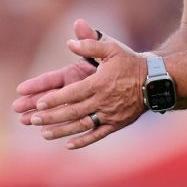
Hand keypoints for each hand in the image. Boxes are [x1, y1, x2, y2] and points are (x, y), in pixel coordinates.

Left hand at [25, 25, 148, 149]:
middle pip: (73, 111)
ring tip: (44, 134)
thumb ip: (90, 43)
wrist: (154, 81)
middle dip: (52, 116)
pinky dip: (83, 140)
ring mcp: (110, 114)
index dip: (55, 99)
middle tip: (32, 119)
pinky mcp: (116, 124)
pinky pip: (98, 134)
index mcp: (99, 82)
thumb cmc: (130, 62)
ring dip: (62, 130)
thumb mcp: (112, 48)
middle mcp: (103, 101)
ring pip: (82, 125)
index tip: (38, 103)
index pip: (72, 93)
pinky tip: (68, 145)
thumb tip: (70, 42)